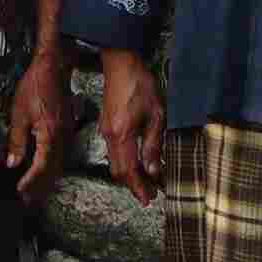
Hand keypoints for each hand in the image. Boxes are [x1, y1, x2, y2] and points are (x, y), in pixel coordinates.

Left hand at [5, 55, 75, 206]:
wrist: (52, 68)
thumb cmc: (35, 86)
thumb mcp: (18, 113)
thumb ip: (17, 141)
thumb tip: (12, 162)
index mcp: (49, 134)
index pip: (41, 167)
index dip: (31, 181)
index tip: (20, 191)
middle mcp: (62, 137)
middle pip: (52, 170)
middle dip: (40, 187)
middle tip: (28, 201)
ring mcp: (67, 133)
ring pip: (58, 164)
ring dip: (46, 179)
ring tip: (35, 192)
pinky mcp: (67, 129)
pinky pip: (61, 155)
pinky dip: (52, 167)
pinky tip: (45, 171)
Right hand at [97, 51, 166, 203]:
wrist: (121, 62)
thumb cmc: (139, 84)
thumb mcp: (155, 115)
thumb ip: (153, 145)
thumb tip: (154, 170)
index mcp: (122, 135)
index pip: (129, 171)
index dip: (138, 188)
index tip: (148, 199)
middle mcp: (110, 136)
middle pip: (118, 170)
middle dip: (134, 185)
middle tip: (150, 193)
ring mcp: (106, 130)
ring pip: (115, 162)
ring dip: (130, 174)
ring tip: (148, 179)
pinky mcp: (107, 124)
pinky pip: (114, 151)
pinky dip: (126, 161)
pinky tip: (139, 160)